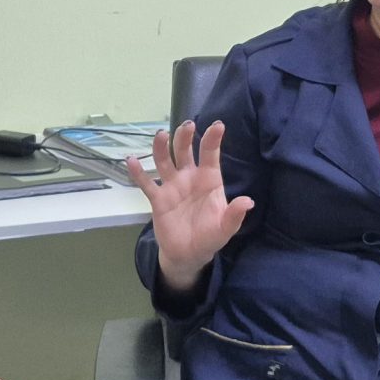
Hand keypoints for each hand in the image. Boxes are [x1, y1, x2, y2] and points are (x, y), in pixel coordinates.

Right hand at [127, 121, 254, 294]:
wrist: (188, 254)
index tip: (218, 125)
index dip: (213, 140)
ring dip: (161, 147)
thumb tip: (248, 202)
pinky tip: (131, 160)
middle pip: (185, 151)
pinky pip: (146, 183)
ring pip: (164, 161)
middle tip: (187, 125)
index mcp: (209, 180)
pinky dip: (138, 172)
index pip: (210, 155)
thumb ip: (234, 215)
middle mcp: (189, 178)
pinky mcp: (158, 199)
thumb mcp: (225, 228)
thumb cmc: (210, 237)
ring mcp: (172, 186)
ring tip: (160, 135)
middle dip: (185, 137)